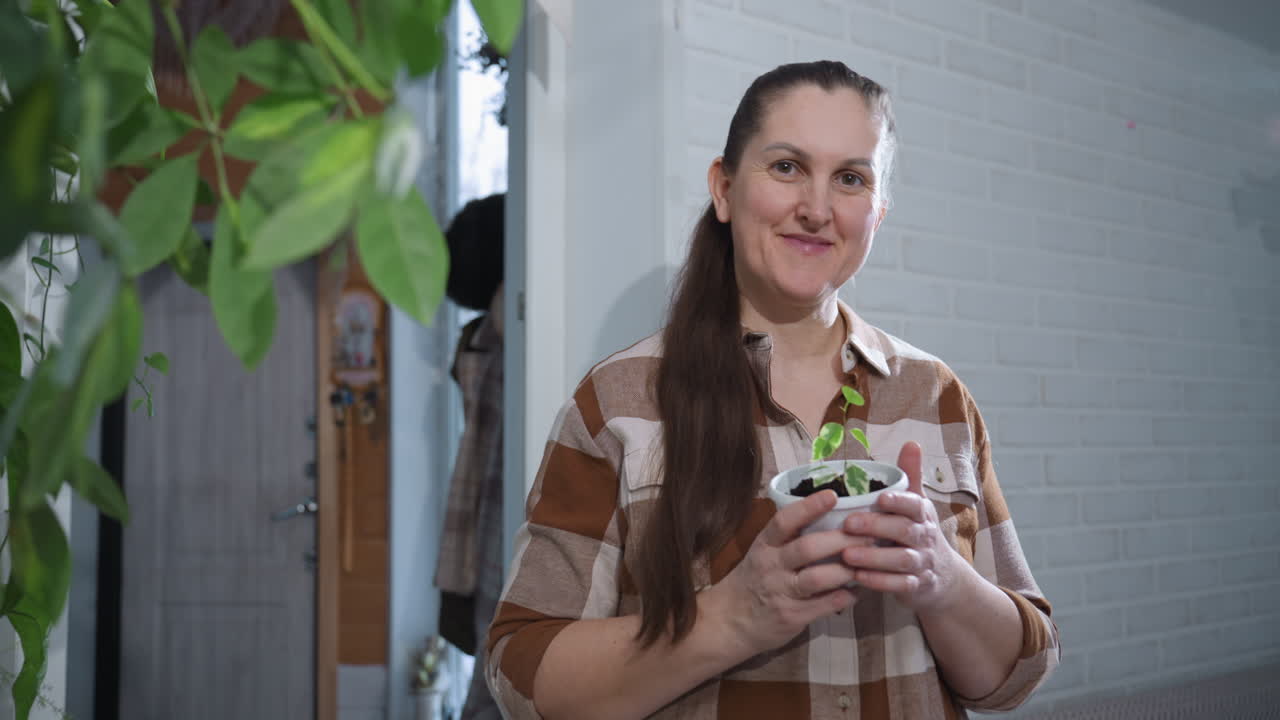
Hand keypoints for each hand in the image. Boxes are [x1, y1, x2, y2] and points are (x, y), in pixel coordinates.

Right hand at [707, 490, 867, 657]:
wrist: (729, 622)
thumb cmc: (753, 581)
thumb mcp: (762, 554)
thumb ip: (788, 539)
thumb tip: (829, 518)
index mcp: (764, 545)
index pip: (784, 521)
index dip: (808, 507)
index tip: (832, 495)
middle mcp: (771, 565)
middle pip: (807, 547)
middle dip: (841, 540)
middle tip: (868, 534)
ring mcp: (780, 592)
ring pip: (817, 578)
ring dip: (846, 570)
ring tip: (867, 564)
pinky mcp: (790, 616)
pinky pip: (823, 605)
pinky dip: (844, 597)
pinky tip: (858, 592)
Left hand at [839, 441, 968, 611]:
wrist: (944, 578)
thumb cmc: (920, 533)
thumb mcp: (918, 504)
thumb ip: (911, 476)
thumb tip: (912, 442)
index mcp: (922, 514)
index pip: (914, 505)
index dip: (898, 501)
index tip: (879, 498)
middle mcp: (924, 538)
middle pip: (904, 531)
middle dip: (877, 527)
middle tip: (849, 523)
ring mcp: (921, 563)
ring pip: (901, 560)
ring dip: (874, 558)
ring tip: (846, 555)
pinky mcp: (916, 587)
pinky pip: (900, 586)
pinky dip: (880, 582)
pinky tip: (857, 577)